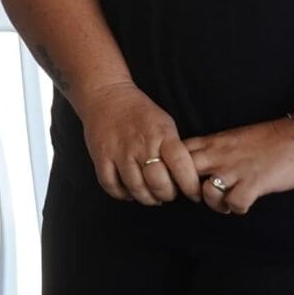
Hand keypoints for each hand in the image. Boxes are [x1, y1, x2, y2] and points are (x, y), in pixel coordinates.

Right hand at [70, 79, 200, 205]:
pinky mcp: (101, 157)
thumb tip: (182, 178)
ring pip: (135, 188)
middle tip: (167, 193)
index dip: (190, 186)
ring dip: (146, 198)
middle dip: (167, 195)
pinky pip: (111, 185)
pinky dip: (121, 194)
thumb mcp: (165, 124)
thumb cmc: (140, 112)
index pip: (181, 166)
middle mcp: (141, 145)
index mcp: (162, 135)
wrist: (105, 96)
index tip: (193, 193)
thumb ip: (174, 149)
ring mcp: (119, 152)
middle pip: (158, 183)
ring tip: (150, 195)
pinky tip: (128, 192)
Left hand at [182, 119, 293, 214]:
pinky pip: (235, 203)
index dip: (174, 168)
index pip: (176, 153)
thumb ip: (213, 148)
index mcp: (212, 142)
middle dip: (187, 189)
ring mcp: (236, 169)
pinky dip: (238, 208)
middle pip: (184, 173)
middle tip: (200, 196)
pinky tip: (244, 205)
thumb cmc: (267, 139)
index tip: (181, 178)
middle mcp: (219, 155)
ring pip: (206, 192)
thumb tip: (195, 163)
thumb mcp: (232, 137)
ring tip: (226, 203)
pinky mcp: (255, 183)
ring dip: (215, 203)